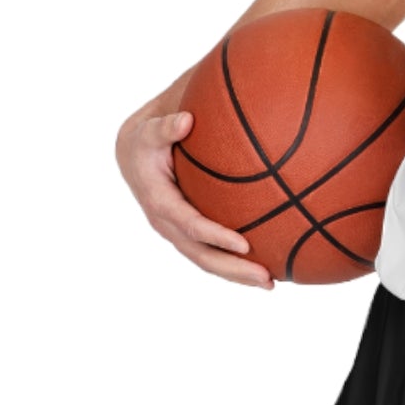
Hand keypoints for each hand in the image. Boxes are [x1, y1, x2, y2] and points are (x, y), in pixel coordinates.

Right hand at [114, 107, 273, 288]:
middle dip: (233, 269)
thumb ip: (165, 127)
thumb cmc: (148, 139)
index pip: (189, 224)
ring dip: (237, 275)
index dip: (215, 236)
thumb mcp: (149, 130)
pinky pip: (211, 252)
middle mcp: (167, 224)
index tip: (244, 245)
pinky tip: (266, 266)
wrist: (133, 155)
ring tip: (271, 283)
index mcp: (158, 201)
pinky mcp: (186, 234)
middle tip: (266, 278)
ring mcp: (177, 232)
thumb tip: (186, 120)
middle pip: (201, 254)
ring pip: (207, 260)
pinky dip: (234, 263)